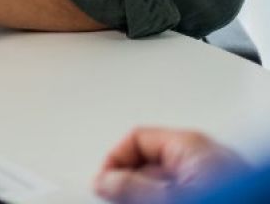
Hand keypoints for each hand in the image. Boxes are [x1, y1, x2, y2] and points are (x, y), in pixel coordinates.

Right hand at [94, 128, 247, 202]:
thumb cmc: (232, 199)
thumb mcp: (170, 195)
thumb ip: (133, 187)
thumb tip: (105, 181)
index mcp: (190, 145)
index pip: (136, 139)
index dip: (114, 160)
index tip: (103, 185)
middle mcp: (202, 158)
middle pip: (148, 162)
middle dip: (129, 184)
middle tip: (118, 201)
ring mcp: (212, 180)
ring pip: (162, 184)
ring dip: (146, 196)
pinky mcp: (217, 196)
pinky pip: (179, 193)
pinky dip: (164, 200)